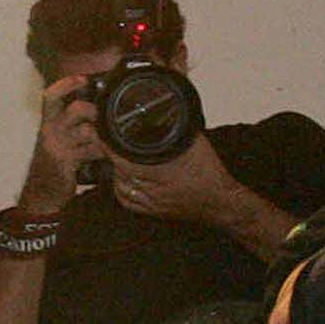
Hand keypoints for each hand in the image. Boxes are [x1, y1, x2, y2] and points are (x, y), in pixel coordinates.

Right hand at [23, 71, 105, 198]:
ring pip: (88, 131)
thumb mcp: (59, 138)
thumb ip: (73, 122)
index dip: (67, 84)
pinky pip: (92, 151)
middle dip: (96, 111)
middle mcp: (50, 130)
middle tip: (103, 118)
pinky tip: (105, 155)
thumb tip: (96, 107)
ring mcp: (58, 146)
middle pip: (77, 109)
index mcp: (48, 120)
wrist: (42, 192)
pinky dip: (102, 152)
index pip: (51, 96)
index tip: (82, 78)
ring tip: (107, 141)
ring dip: (102, 135)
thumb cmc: (55, 162)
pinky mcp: (67, 162)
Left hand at [107, 136, 251, 228]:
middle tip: (111, 145)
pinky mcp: (155, 213)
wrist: (221, 202)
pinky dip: (122, 190)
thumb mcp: (195, 144)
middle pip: (121, 175)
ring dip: (117, 174)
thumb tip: (169, 110)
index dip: (111, 149)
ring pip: (123, 189)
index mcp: (163, 172)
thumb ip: (178, 128)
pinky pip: (130, 203)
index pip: (125, 161)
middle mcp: (155, 191)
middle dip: (114, 159)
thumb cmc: (211, 174)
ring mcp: (154, 204)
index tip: (103, 137)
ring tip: (118, 161)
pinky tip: (124, 181)